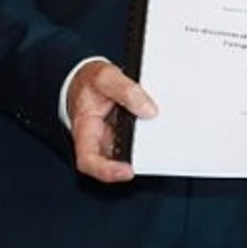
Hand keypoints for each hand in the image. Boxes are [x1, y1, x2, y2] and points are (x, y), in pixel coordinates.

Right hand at [66, 60, 157, 182]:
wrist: (88, 77)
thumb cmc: (89, 81)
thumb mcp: (104, 76)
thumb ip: (125, 90)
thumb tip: (148, 110)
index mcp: (84, 129)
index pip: (88, 160)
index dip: (106, 171)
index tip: (127, 171)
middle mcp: (98, 139)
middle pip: (115, 160)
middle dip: (136, 159)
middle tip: (156, 150)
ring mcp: (112, 137)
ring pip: (129, 151)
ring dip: (146, 148)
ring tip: (162, 135)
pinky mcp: (124, 131)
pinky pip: (137, 138)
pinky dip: (149, 135)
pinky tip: (161, 127)